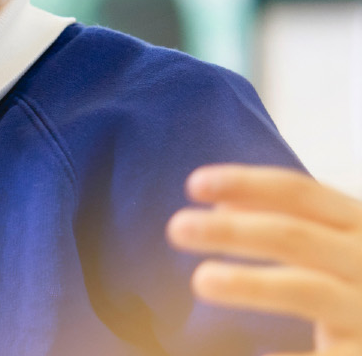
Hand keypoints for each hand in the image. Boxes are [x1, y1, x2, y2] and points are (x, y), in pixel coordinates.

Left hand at [167, 164, 361, 355]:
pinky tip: (259, 355)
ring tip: (202, 279)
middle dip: (232, 230)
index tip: (195, 184)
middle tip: (178, 228)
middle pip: (294, 237)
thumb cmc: (361, 281)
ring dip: (251, 284)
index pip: (300, 193)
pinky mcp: (361, 353)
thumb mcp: (337, 241)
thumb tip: (223, 203)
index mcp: (360, 224)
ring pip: (304, 290)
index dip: (246, 184)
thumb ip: (288, 219)